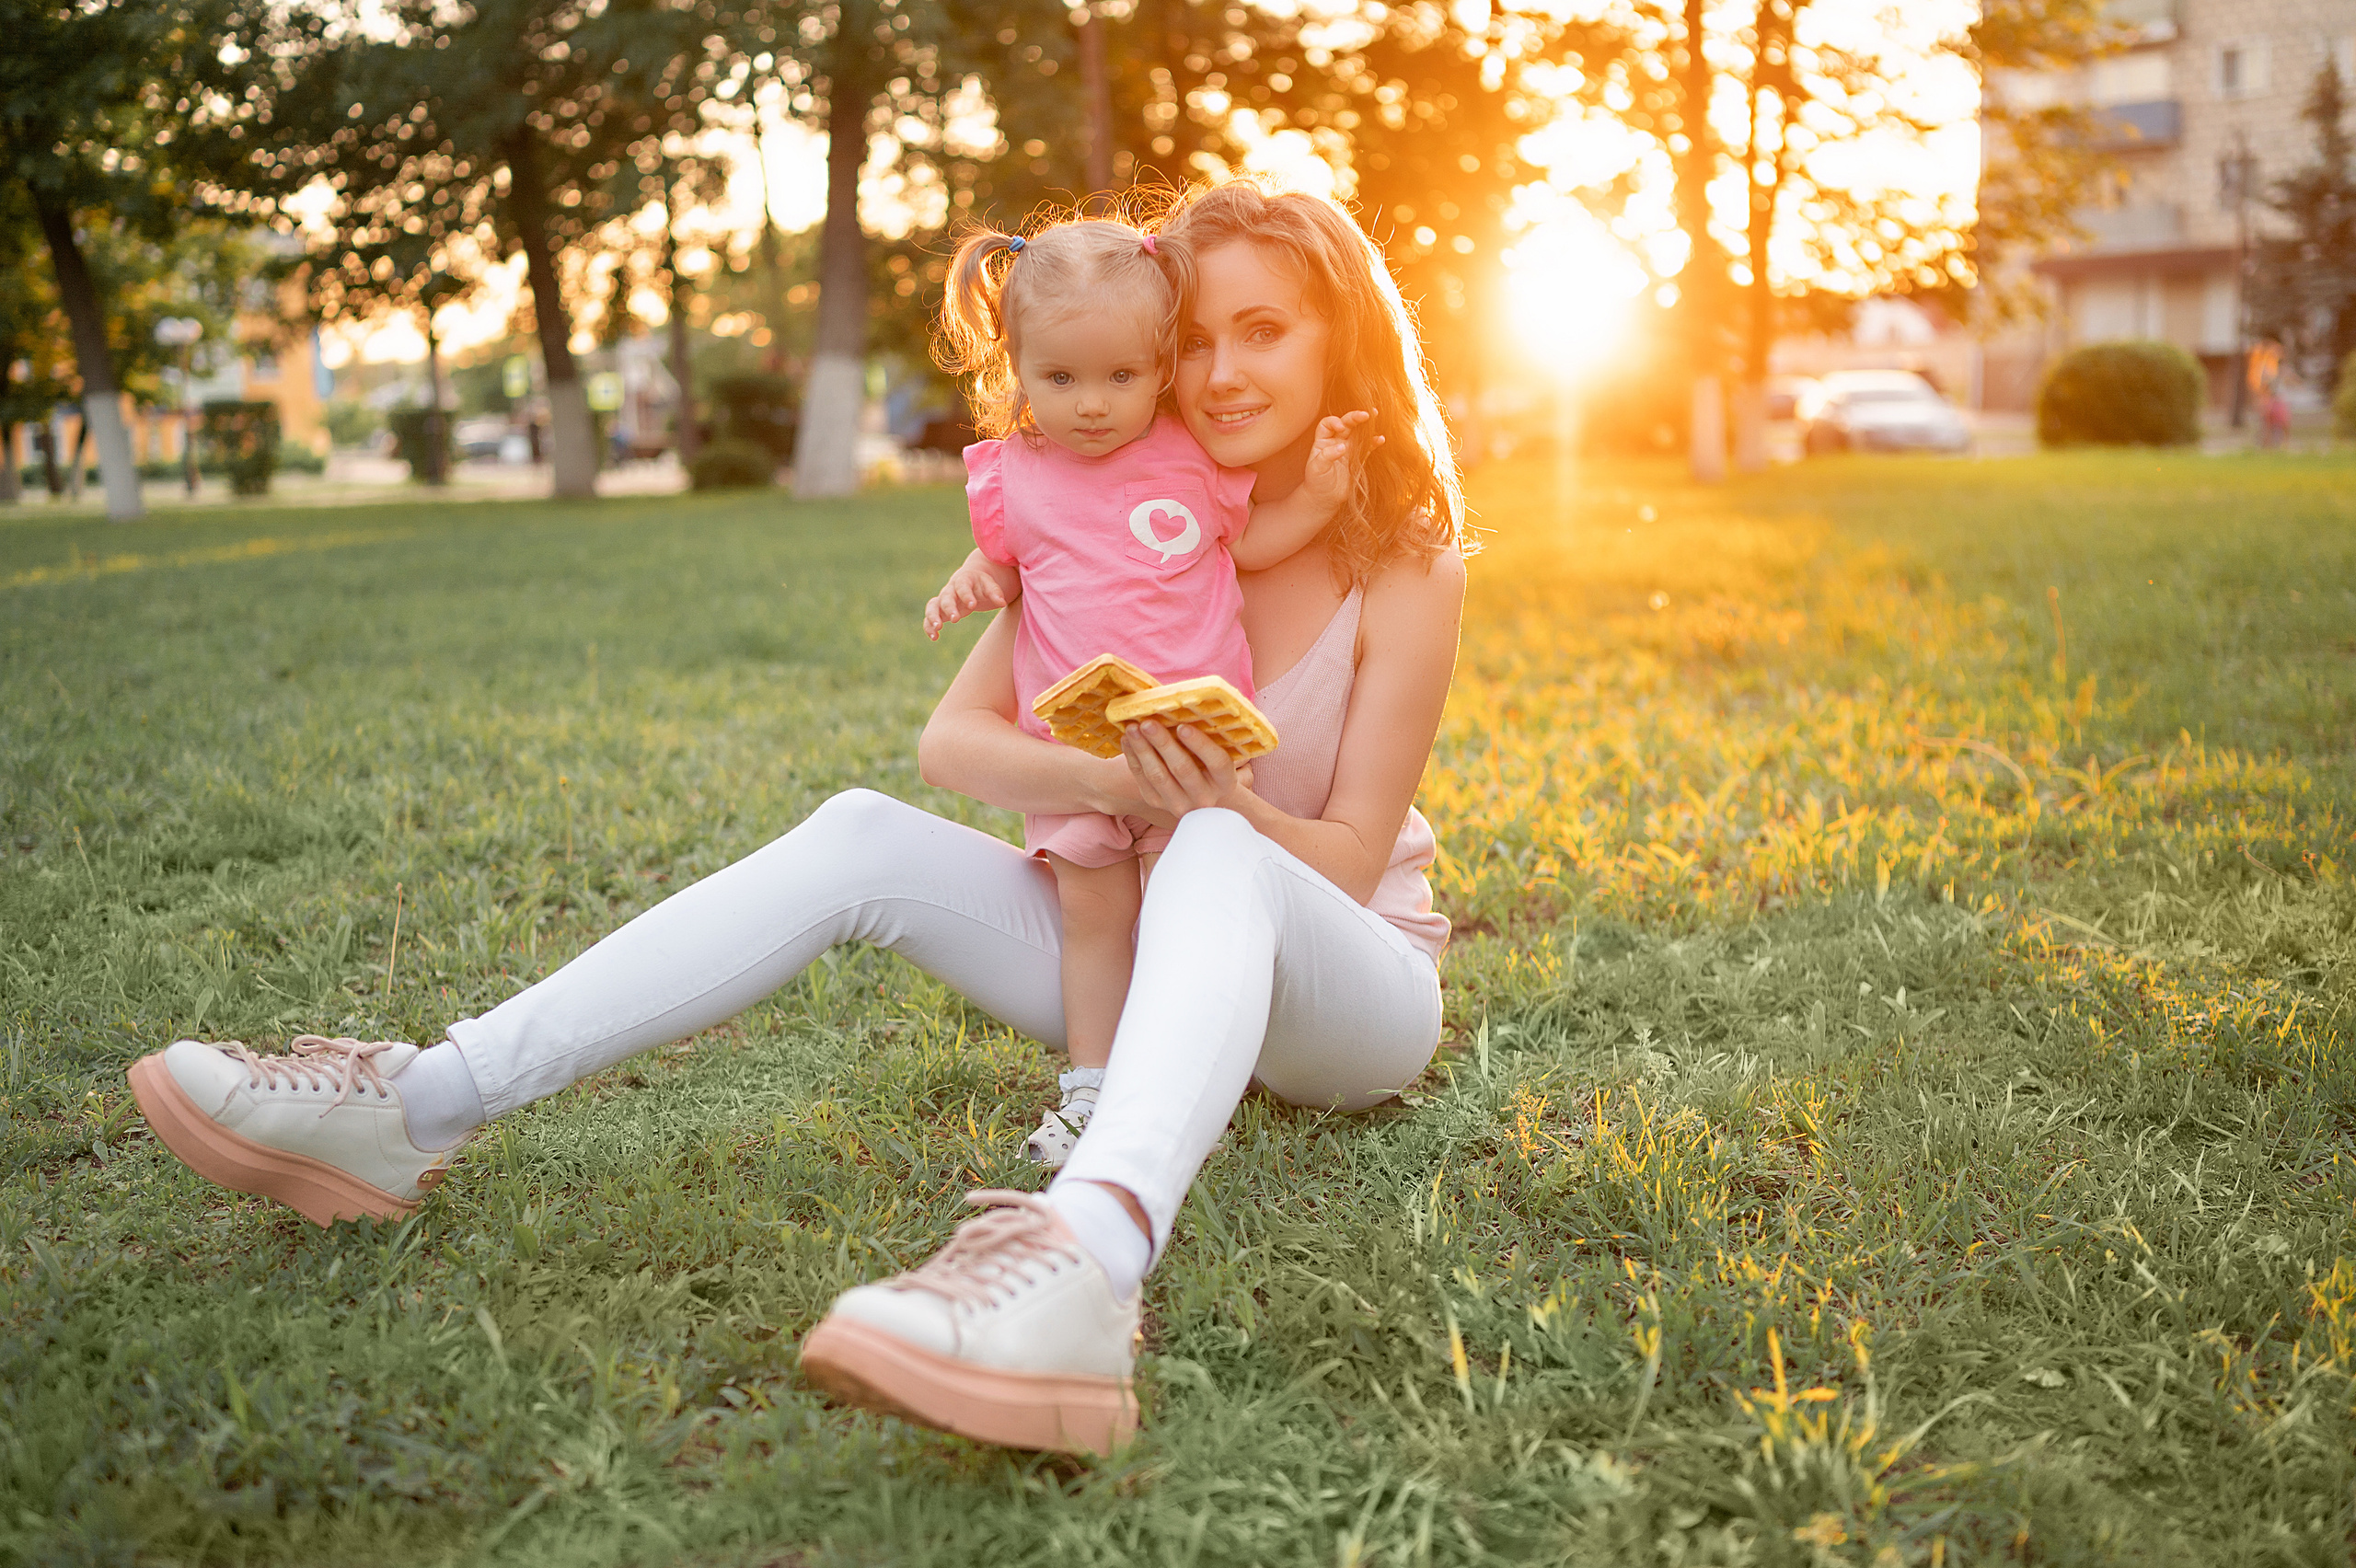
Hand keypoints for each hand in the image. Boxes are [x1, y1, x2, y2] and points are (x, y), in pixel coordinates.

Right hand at [924, 560, 1012, 639]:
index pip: (962, 586)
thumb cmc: (981, 584)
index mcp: (963, 580)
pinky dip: (928, 626)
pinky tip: (934, 637)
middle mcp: (950, 590)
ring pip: (932, 606)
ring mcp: (943, 600)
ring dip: (933, 616)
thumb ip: (995, 592)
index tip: (973, 605)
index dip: (966, 595)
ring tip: (938, 628)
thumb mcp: (989, 585)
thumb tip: (1002, 603)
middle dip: (949, 608)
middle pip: (946, 597)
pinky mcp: (939, 610)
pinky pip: (929, 617)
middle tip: (955, 619)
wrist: (969, 580)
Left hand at [1120, 719, 1251, 820]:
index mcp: (1225, 781)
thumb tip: (1180, 707)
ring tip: (1132, 728)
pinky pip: (1142, 780)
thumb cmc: (1207, 763)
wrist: (1197, 794)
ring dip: (1143, 749)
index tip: (1183, 727)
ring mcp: (1179, 804)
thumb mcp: (1215, 754)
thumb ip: (1206, 736)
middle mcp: (1204, 797)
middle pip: (1182, 769)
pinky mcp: (1157, 803)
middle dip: (1163, 743)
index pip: (1217, 762)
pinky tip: (1127, 740)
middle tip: (1147, 723)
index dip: (1200, 745)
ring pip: (1158, 776)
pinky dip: (1133, 758)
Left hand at [1298, 410, 1378, 512]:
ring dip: (1366, 424)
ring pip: (1358, 432)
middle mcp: (1336, 441)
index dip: (1334, 421)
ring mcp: (1348, 448)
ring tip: (1375, 415)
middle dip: (1354, 417)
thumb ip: (1327, 456)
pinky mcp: (1358, 458)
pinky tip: (1380, 439)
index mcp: (1322, 441)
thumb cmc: (1317, 481)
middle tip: (1365, 414)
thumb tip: (1343, 447)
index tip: (1340, 427)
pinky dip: (1374, 442)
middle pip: (1346, 423)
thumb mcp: (1317, 468)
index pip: (1327, 424)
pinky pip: (1367, 447)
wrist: (1325, 497)